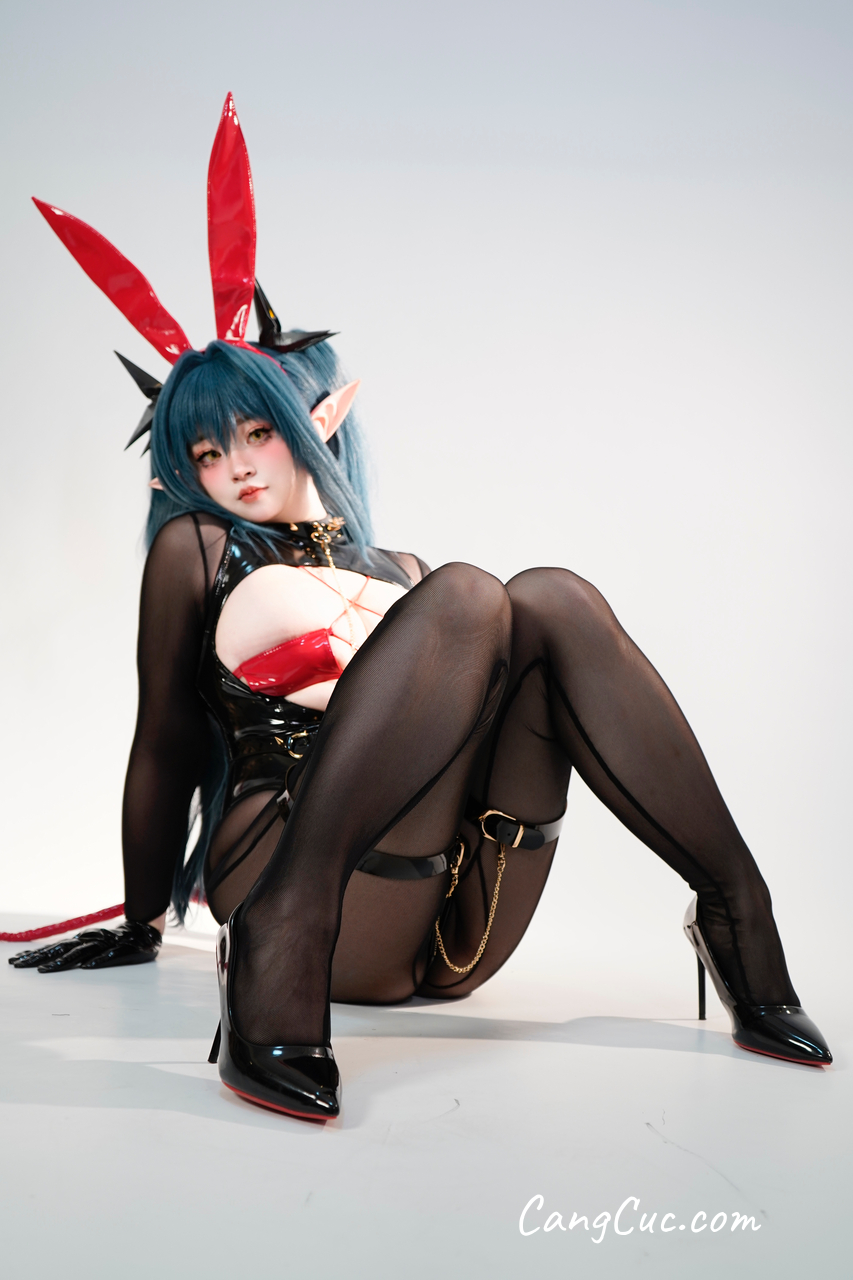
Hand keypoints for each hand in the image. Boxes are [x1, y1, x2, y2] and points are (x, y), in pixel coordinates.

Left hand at [8, 921, 161, 971]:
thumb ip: (75, 949)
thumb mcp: (93, 943)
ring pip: (81, 954)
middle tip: (19, 965)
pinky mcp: (122, 950)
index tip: (15, 962)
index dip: (34, 955)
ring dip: (63, 961)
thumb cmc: (117, 939)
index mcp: (81, 941)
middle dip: (39, 958)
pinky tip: (87, 966)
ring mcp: (105, 945)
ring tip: (47, 969)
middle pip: (60, 949)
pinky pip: (109, 956)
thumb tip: (52, 956)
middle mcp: (90, 941)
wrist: (146, 929)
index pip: (53, 947)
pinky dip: (98, 961)